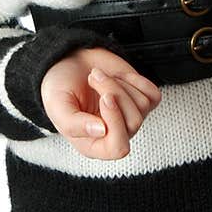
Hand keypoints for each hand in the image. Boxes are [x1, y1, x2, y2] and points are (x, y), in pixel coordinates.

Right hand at [40, 46, 160, 159]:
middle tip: (93, 77)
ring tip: (99, 76)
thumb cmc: (60, 88)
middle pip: (133, 122)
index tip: (105, 97)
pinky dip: (137, 80)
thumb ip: (74, 124)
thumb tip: (102, 131)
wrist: (69, 62)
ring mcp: (129, 117)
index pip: (118, 148)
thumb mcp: (58, 106)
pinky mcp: (140, 99)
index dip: (115, 122)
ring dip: (119, 84)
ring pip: (142, 106)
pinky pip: (153, 95)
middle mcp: (114, 134)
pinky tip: (118, 77)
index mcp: (93, 144)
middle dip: (114, 92)